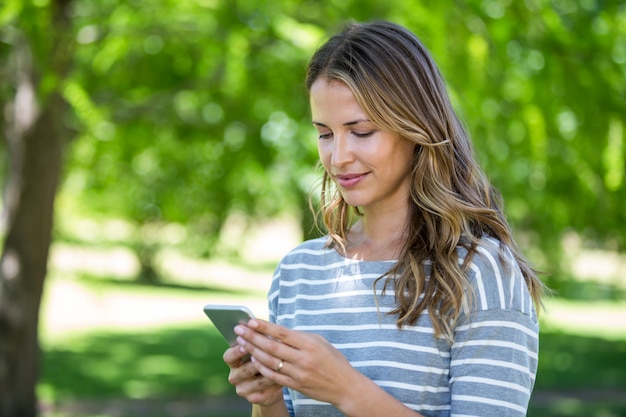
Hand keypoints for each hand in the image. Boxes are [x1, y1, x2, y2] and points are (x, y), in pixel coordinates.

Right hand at [223, 331, 283, 405]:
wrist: (270, 384)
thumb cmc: (265, 357)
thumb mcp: (260, 347)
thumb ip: (259, 338)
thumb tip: (259, 325)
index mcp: (232, 361)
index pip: (229, 356)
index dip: (237, 350)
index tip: (245, 343)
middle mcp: (234, 376)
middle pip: (243, 370)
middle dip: (256, 361)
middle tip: (266, 353)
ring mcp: (243, 389)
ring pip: (256, 381)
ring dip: (269, 372)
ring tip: (280, 363)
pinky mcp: (253, 398)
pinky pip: (264, 391)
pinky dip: (274, 383)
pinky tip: (283, 377)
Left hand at [235, 319, 358, 407]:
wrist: (345, 386)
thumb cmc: (333, 359)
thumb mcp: (320, 342)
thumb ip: (299, 337)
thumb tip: (276, 330)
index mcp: (310, 344)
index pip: (282, 333)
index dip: (264, 326)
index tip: (250, 320)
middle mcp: (304, 358)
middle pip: (272, 346)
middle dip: (252, 337)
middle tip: (238, 329)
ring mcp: (299, 373)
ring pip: (270, 361)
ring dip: (253, 350)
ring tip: (242, 342)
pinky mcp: (296, 385)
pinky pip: (273, 375)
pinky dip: (262, 366)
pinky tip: (253, 358)